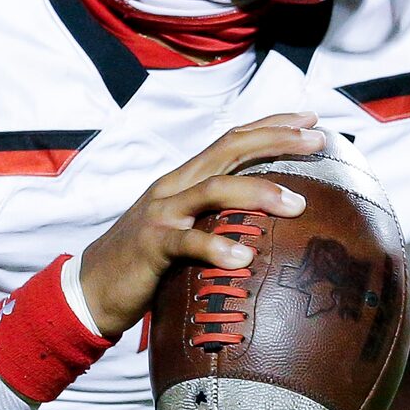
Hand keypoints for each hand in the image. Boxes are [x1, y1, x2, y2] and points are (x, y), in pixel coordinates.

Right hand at [80, 113, 321, 336]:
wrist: (90, 288)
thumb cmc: (146, 263)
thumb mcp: (184, 230)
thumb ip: (216, 219)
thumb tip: (267, 227)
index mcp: (184, 179)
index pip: (232, 140)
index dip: (271, 126)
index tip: (310, 121)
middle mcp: (174, 187)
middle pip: (229, 149)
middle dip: (277, 140)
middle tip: (318, 140)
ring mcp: (161, 214)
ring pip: (214, 189)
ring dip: (259, 192)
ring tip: (297, 204)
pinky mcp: (151, 246)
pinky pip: (188, 243)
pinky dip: (217, 247)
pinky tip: (245, 258)